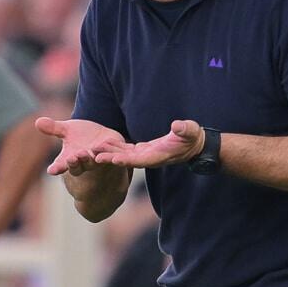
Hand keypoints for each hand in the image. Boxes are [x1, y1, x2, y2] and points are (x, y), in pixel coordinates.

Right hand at [34, 117, 126, 175]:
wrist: (102, 138)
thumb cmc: (80, 136)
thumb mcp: (67, 130)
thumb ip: (54, 128)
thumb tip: (37, 121)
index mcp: (71, 157)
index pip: (62, 164)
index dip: (57, 167)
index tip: (51, 170)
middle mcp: (85, 161)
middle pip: (80, 165)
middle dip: (77, 161)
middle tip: (73, 157)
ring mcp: (100, 159)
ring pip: (97, 160)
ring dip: (94, 157)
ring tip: (91, 152)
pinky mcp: (115, 154)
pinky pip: (115, 155)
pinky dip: (113, 153)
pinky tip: (111, 146)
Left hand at [90, 120, 204, 168]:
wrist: (194, 144)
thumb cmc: (193, 137)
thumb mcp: (191, 131)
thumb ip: (185, 129)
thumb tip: (178, 126)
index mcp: (161, 155)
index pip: (141, 160)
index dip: (127, 160)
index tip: (113, 160)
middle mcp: (151, 158)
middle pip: (128, 160)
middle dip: (111, 158)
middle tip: (94, 156)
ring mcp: (146, 155)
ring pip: (125, 155)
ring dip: (109, 153)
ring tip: (93, 149)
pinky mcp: (144, 150)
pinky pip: (127, 151)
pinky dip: (115, 148)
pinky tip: (103, 144)